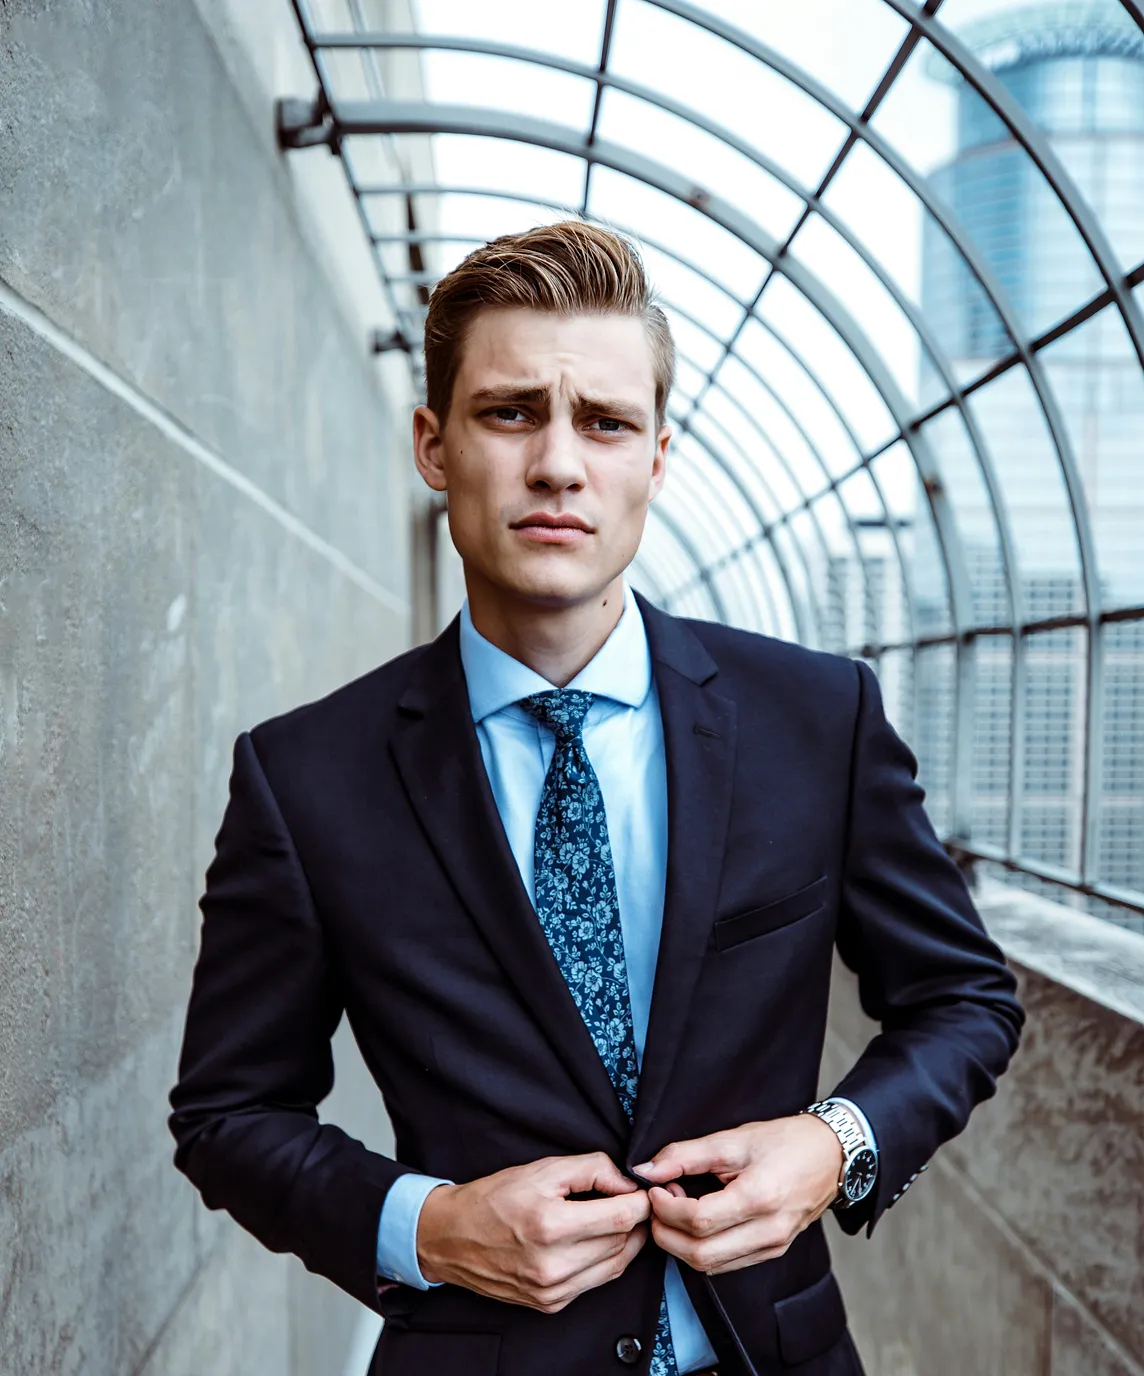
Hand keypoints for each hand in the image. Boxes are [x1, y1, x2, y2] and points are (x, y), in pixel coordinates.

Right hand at [416, 1152, 649, 1312]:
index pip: (621, 1218)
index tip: (642, 1190)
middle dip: (633, 1219)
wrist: (451, 1238)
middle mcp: (552, 1265)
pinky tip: (595, 1240)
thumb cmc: (493, 1198)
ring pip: (614, 1266)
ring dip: (624, 1241)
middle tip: (631, 1200)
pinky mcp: (549, 1304)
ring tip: (617, 1218)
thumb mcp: (542, 1169)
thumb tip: (628, 1183)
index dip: (640, 1201)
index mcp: (550, 1226)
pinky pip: (595, 1282)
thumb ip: (592, 1169)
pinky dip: (604, 1260)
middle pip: (621, 1242)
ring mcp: (551, 1290)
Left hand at [633, 1116, 842, 1274]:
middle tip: (658, 1204)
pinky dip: (702, 1248)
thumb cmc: (784, 1142)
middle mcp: (768, 1232)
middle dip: (667, 1233)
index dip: (667, 1209)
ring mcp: (772, 1247)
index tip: (655, 1190)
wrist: (831, 1155)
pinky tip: (698, 1221)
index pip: (698, 1221)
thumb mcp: (733, 1138)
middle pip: (700, 1254)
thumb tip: (646, 1170)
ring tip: (677, 1209)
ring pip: (710, 1265)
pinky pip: (726, 1264)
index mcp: (759, 1198)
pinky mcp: (772, 1252)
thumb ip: (686, 1155)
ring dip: (681, 1243)